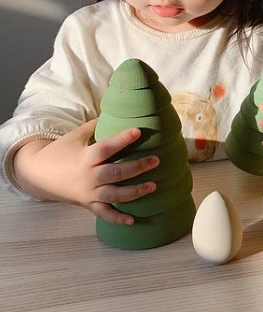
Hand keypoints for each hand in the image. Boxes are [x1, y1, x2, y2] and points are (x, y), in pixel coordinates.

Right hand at [13, 120, 159, 224]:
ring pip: (114, 195)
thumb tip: (115, 111)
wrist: (37, 175)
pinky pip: (104, 213)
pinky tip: (133, 221)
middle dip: (137, 168)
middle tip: (156, 160)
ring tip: (153, 186)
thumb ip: (95, 125)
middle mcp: (88, 176)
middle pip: (115, 173)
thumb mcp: (76, 136)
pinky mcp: (87, 204)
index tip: (138, 131)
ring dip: (134, 192)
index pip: (106, 147)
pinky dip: (117, 218)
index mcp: (85, 157)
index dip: (122, 139)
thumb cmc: (60, 151)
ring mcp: (88, 193)